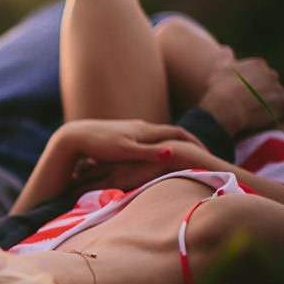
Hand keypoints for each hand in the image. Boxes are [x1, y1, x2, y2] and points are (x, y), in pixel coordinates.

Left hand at [70, 138, 211, 192]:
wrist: (75, 136)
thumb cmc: (99, 145)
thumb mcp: (126, 151)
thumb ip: (149, 152)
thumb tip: (174, 152)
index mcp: (145, 131)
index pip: (178, 133)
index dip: (195, 142)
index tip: (208, 153)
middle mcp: (141, 127)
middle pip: (171, 133)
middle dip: (187, 143)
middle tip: (201, 154)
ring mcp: (131, 130)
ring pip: (158, 136)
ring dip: (172, 144)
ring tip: (183, 156)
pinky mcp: (121, 135)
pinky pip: (145, 140)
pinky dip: (156, 147)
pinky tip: (155, 155)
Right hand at [199, 57, 283, 136]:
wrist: (226, 108)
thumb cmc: (220, 88)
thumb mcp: (219, 68)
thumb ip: (224, 56)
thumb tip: (226, 49)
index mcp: (258, 64)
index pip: (258, 73)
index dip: (248, 83)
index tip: (240, 91)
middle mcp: (272, 74)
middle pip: (269, 83)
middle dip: (261, 91)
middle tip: (247, 102)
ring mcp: (279, 90)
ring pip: (277, 96)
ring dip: (269, 103)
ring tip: (255, 112)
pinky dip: (280, 113)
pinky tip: (268, 117)